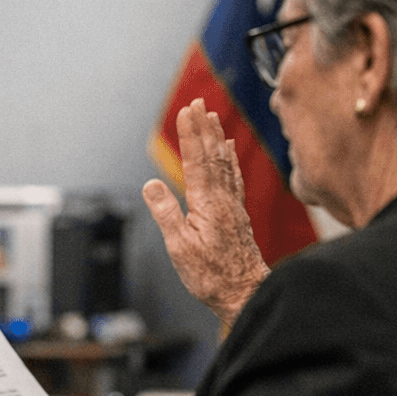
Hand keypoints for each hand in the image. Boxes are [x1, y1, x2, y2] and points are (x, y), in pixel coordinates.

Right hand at [142, 98, 269, 329]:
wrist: (244, 293)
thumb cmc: (210, 275)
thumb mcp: (179, 247)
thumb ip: (166, 213)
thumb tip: (151, 184)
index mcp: (207, 204)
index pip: (197, 161)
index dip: (190, 135)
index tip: (186, 111)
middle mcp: (223, 199)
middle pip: (213, 156)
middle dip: (204, 127)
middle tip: (199, 102)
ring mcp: (232, 205)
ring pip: (225, 164)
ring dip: (217, 138)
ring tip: (213, 117)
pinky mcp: (237, 214)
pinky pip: (234, 178)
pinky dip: (231, 159)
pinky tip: (230, 150)